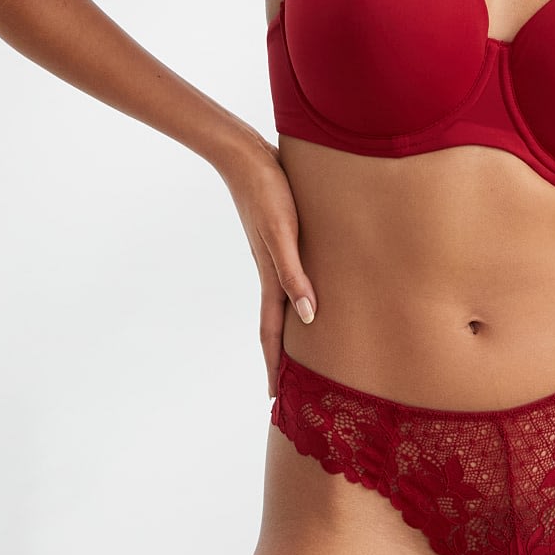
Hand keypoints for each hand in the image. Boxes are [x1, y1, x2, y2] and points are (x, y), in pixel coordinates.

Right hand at [220, 136, 316, 398]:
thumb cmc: (267, 192)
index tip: (274, 398)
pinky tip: (307, 291)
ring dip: (288, 329)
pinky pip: (289, 276)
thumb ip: (294, 274)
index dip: (275, 366)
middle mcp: (272, 271)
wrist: (246, 156)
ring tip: (300, 349)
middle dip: (280, 357)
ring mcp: (274, 254)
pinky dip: (296, 294)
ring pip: (283, 301)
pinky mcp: (281, 236)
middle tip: (287, 386)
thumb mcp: (282, 235)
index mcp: (271, 277)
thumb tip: (309, 317)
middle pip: (276, 324)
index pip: (272, 333)